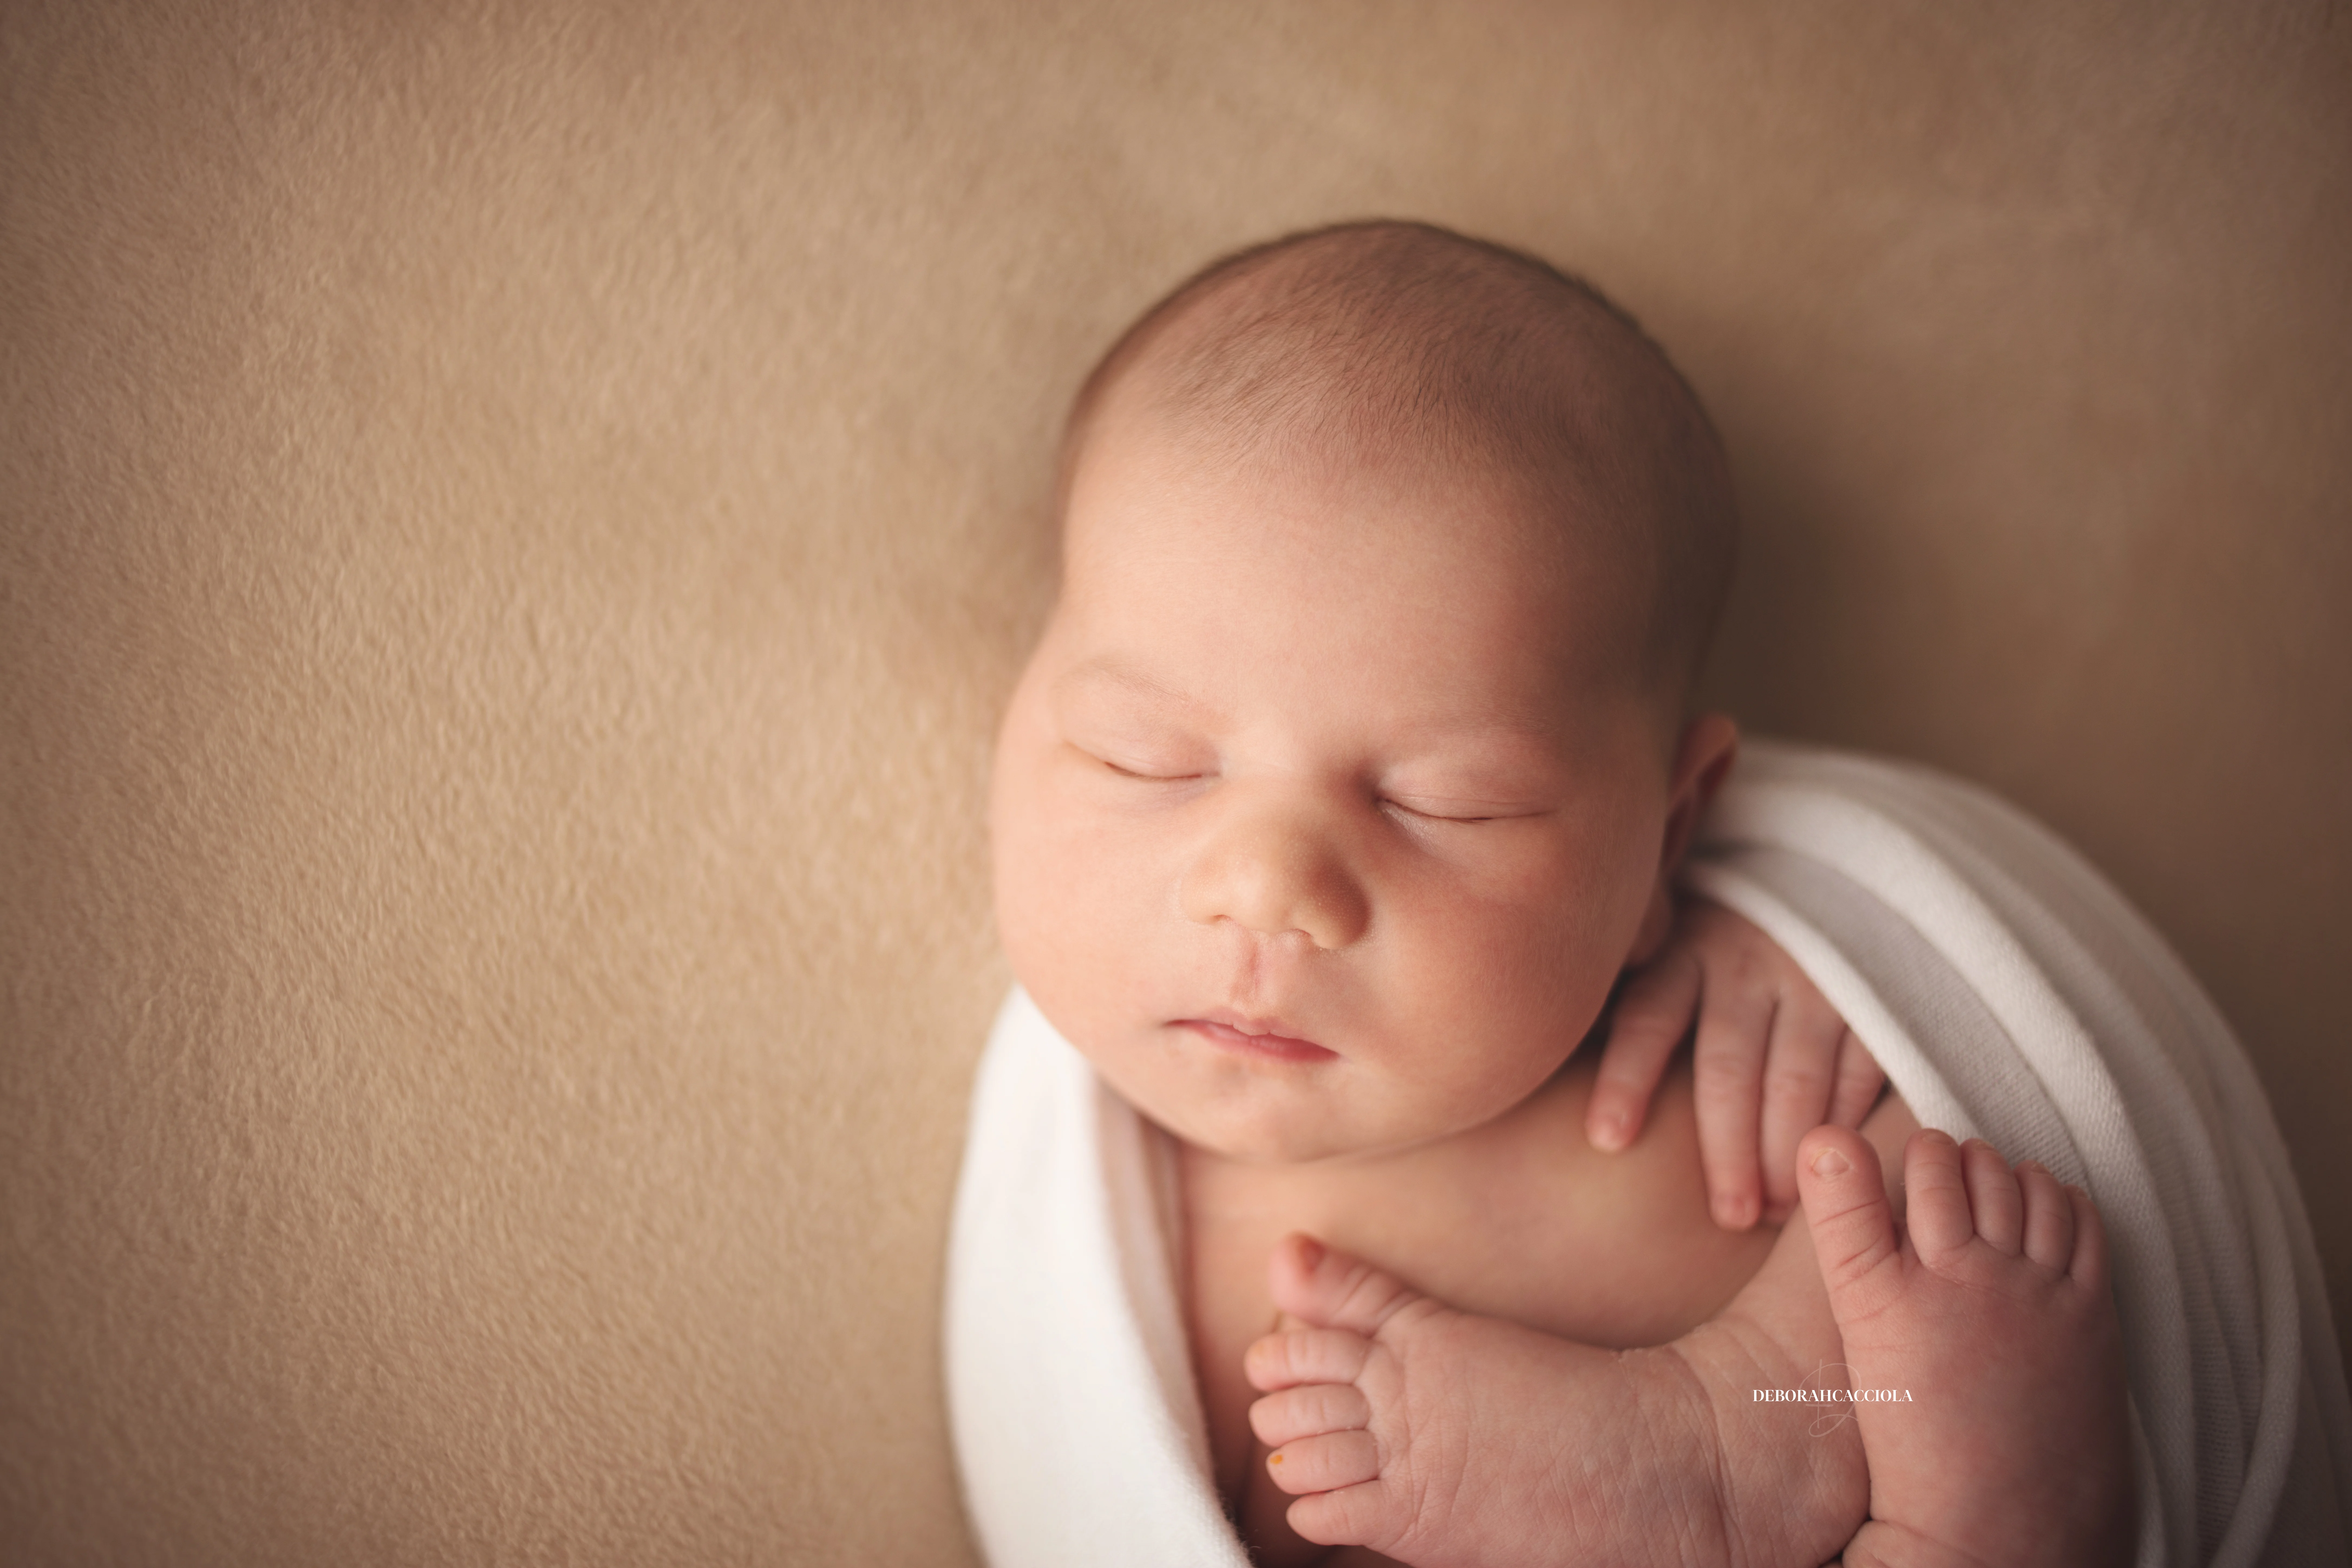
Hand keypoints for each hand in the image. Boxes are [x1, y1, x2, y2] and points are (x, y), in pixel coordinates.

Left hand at [1585, 898, 1883, 1227]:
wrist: (1823, 887)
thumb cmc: (1721, 947)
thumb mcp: (1670, 947)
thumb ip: (1631, 997)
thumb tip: (1558, 1065)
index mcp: (1682, 953)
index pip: (1646, 1020)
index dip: (1625, 1078)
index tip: (1606, 1140)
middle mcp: (1744, 964)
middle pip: (1726, 1068)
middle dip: (1725, 1149)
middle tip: (1728, 1215)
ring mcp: (1811, 978)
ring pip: (1795, 1079)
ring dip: (1784, 1152)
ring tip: (1773, 1212)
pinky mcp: (1867, 997)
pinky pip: (1857, 1070)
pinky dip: (1842, 1125)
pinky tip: (1828, 1169)